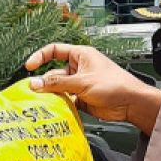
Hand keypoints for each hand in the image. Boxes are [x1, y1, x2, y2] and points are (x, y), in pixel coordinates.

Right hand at [25, 43, 160, 135]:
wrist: (131, 103)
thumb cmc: (114, 85)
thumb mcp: (82, 82)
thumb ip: (57, 84)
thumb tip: (34, 84)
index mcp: (80, 55)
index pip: (55, 50)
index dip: (40, 57)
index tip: (29, 66)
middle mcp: (79, 68)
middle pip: (53, 73)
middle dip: (44, 82)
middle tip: (34, 92)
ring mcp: (79, 83)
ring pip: (58, 88)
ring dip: (51, 95)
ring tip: (43, 102)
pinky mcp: (81, 98)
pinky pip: (65, 100)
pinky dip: (59, 104)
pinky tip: (54, 109)